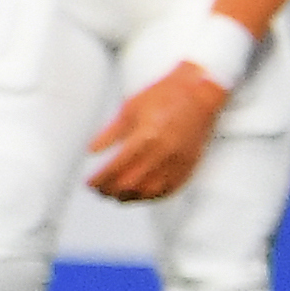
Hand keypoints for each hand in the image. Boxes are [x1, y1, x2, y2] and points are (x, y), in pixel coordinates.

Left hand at [86, 62, 229, 202]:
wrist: (200, 93)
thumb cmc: (164, 96)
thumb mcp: (130, 108)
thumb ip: (110, 133)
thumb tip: (91, 151)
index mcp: (147, 136)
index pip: (116, 167)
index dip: (100, 179)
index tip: (89, 183)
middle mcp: (163, 152)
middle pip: (130, 184)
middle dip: (110, 190)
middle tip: (98, 190)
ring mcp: (178, 162)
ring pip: (149, 192)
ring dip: (128, 197)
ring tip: (114, 195)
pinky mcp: (189, 166)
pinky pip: (167, 190)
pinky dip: (149, 197)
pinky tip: (137, 194)